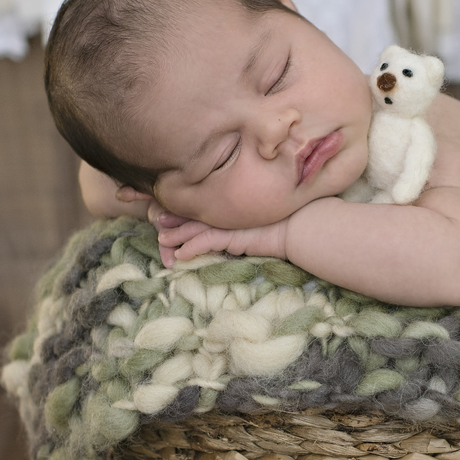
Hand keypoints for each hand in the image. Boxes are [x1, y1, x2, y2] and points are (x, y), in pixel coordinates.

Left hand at [150, 203, 288, 265]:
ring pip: (196, 227)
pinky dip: (191, 248)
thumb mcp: (262, 221)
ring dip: (177, 233)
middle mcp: (229, 210)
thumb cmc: (287, 222)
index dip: (188, 206)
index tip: (173, 206)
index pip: (206, 204)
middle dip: (175, 215)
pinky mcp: (233, 234)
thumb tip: (239, 234)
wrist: (301, 225)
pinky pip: (206, 241)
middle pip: (196, 212)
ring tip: (162, 238)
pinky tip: (180, 256)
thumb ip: (247, 223)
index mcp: (233, 204)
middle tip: (158, 218)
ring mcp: (230, 221)